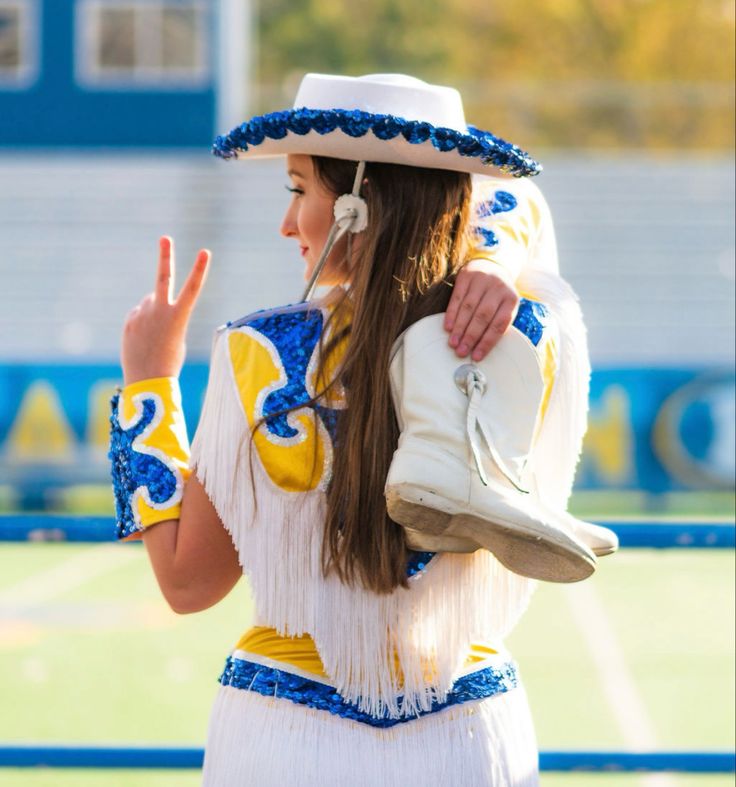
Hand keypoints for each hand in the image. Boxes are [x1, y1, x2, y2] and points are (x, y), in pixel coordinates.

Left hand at [122, 237, 210, 384]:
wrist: (147, 380)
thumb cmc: (169, 362)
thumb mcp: (176, 337)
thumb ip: (165, 313)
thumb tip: (150, 299)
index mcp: (178, 317)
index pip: (192, 288)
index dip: (200, 269)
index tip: (205, 251)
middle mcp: (159, 310)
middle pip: (164, 278)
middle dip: (165, 257)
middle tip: (165, 238)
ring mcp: (142, 314)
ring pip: (150, 303)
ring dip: (154, 312)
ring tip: (156, 336)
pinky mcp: (130, 320)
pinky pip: (139, 315)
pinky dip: (143, 323)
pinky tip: (145, 340)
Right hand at [444, 259, 518, 361]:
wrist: (493, 265)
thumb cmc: (498, 295)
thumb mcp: (505, 306)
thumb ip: (497, 324)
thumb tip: (481, 349)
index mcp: (511, 299)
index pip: (499, 324)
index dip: (487, 342)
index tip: (477, 356)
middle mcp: (498, 288)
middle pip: (483, 316)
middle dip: (471, 336)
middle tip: (462, 351)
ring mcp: (482, 280)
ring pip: (469, 307)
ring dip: (460, 327)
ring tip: (453, 343)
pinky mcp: (467, 275)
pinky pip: (457, 297)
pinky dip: (452, 314)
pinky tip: (448, 327)